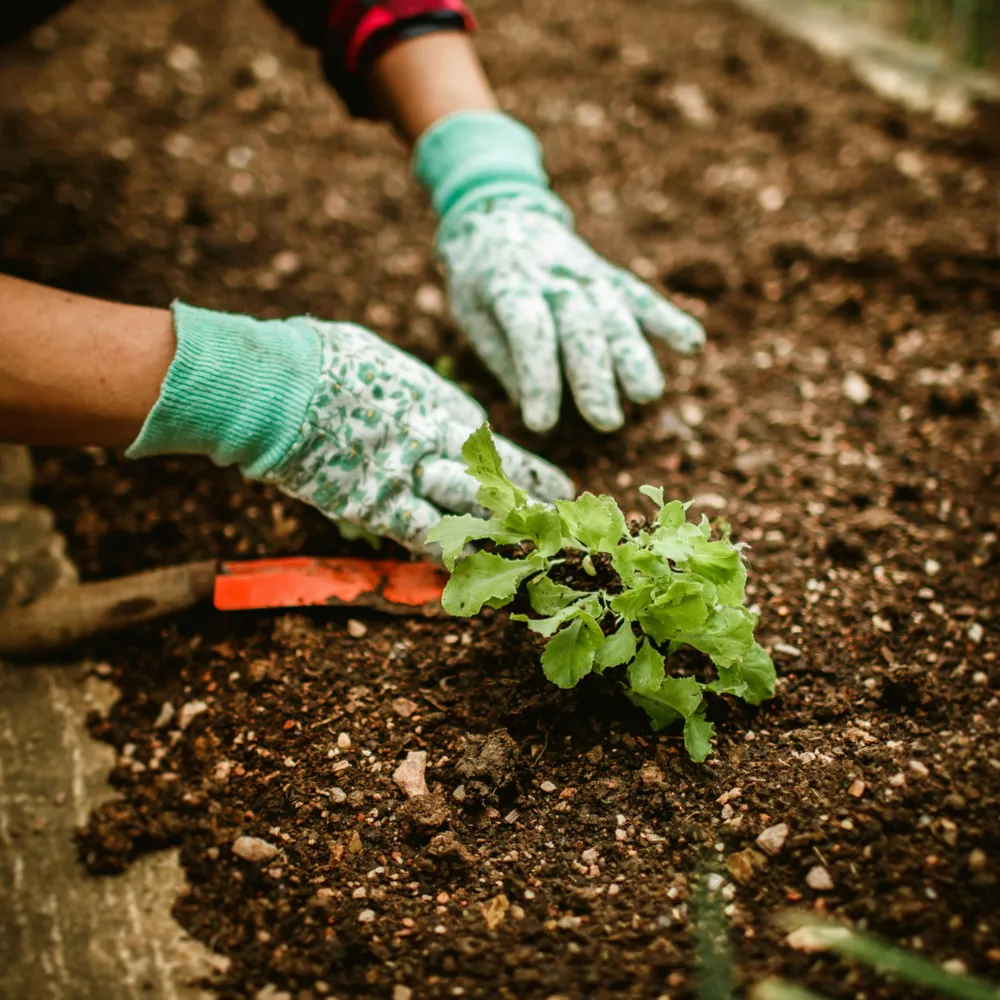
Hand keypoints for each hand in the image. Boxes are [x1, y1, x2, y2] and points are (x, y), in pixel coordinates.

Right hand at [127, 304, 572, 554]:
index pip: (495, 448)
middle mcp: (438, 443)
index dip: (528, 471)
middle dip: (530, 508)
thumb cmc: (324, 359)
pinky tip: (469, 576)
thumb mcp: (381, 363)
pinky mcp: (378, 506)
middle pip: (496, 483)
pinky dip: (446, 557)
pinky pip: (423, 537)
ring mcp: (411, 476)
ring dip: (501, 538)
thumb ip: (407, 390)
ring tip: (532, 558)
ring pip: (472, 514)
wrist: (282, 383)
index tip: (557, 487)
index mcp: (441, 404)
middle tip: (561, 529)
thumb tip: (410, 395)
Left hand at [414, 112, 704, 432]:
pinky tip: (693, 345)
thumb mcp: (470, 314)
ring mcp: (585, 273)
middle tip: (605, 421)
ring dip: (634, 355)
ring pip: (614, 314)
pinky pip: (640, 297)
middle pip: (580, 326)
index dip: (537, 378)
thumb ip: (502, 357)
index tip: (541, 424)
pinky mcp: (608, 275)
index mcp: (507, 285)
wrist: (499, 215)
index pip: (529, 332)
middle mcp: (552, 276)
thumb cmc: (480, 281)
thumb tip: (533, 405)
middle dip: (594, 375)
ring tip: (647, 395)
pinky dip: (667, 318)